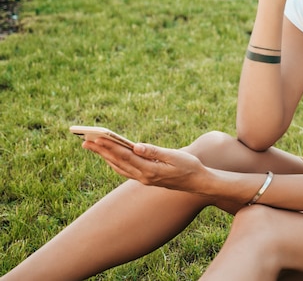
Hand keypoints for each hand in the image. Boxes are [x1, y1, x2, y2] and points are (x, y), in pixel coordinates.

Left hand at [83, 139, 207, 193]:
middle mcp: (144, 177)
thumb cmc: (189, 166)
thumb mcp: (174, 156)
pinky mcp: (146, 179)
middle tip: (85, 141)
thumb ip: (154, 151)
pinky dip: (114, 163)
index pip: (125, 157)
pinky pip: (125, 170)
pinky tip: (110, 157)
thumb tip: (135, 146)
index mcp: (150, 170)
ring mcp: (144, 179)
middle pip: (117, 163)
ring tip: (93, 147)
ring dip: (105, 157)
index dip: (109, 147)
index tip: (96, 138)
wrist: (198, 183)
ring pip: (119, 167)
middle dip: (101, 151)